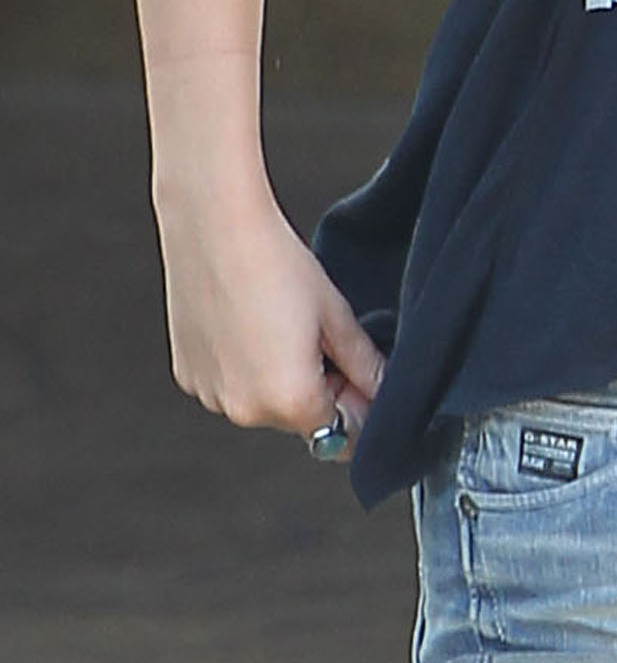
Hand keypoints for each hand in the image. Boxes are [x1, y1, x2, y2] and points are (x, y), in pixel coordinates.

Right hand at [157, 181, 383, 442]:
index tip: (359, 374)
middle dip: (318, 389)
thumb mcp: (335, 317)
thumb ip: (364, 365)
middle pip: (298, 419)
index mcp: (289, 400)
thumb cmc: (278, 266)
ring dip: (279, 379)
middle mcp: (243, 410)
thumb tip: (383, 391)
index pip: (337, 432)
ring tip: (281, 324)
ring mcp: (209, 395)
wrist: (217, 230)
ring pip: (261, 401)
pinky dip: (245, 367)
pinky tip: (250, 324)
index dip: (354, 403)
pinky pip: (229, 384)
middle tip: (321, 336)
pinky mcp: (187, 375)